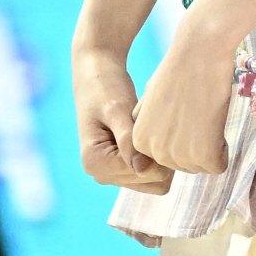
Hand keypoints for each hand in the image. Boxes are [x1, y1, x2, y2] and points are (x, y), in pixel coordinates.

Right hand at [73, 46, 174, 194]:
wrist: (97, 74)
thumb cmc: (106, 87)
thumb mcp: (117, 110)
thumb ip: (128, 141)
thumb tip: (142, 169)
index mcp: (95, 164)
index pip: (143, 173)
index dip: (157, 152)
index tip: (154, 123)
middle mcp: (101, 174)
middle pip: (152, 180)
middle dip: (159, 153)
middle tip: (153, 122)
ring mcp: (113, 173)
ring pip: (156, 179)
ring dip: (160, 155)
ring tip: (151, 127)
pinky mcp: (123, 166)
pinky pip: (153, 172)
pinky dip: (157, 154)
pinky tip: (151, 132)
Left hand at [130, 18, 231, 176]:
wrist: (198, 53)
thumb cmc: (177, 70)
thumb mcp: (150, 101)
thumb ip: (149, 124)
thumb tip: (157, 138)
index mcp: (140, 140)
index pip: (166, 157)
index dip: (180, 138)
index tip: (185, 114)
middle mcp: (156, 152)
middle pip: (184, 165)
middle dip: (196, 145)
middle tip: (199, 114)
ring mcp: (179, 155)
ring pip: (201, 166)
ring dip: (210, 146)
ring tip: (207, 116)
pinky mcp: (204, 154)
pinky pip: (218, 166)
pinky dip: (223, 149)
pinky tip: (217, 124)